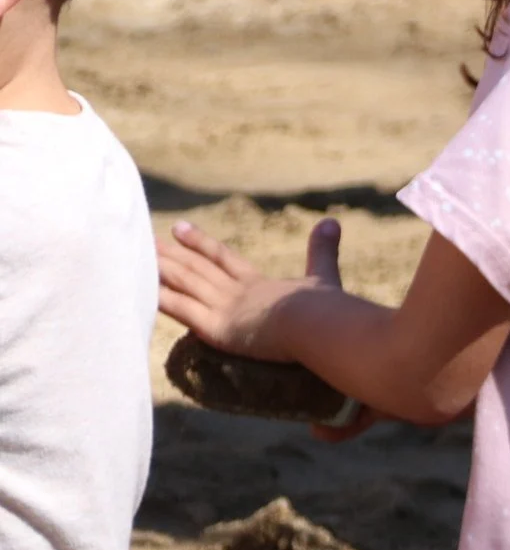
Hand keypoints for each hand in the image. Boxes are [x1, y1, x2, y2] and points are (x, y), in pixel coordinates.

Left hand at [157, 216, 342, 361]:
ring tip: (136, 258)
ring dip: (161, 270)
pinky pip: (181, 310)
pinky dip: (160, 299)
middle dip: (171, 254)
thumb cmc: (325, 307)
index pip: (224, 259)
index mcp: (259, 283)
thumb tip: (333, 221)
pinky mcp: (217, 328)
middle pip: (197, 269)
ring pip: (185, 283)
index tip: (180, 228)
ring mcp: (224, 308)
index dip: (202, 244)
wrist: (318, 323)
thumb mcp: (324, 276)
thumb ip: (323, 251)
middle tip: (146, 241)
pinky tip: (139, 291)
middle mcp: (236, 291)